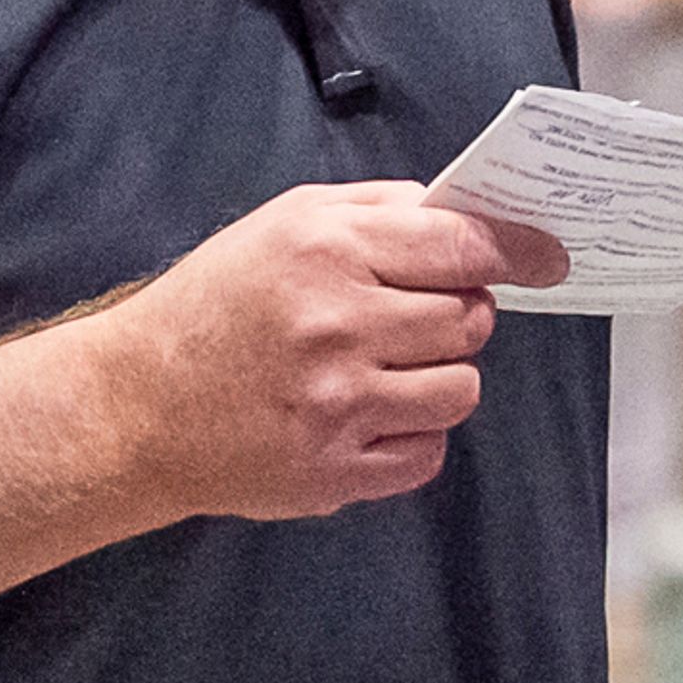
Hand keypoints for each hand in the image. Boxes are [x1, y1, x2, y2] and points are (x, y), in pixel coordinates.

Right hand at [110, 182, 567, 521]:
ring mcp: (338, 404)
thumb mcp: (283, 224)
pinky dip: (412, 435)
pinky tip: (366, 416)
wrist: (136, 406)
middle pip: (469, 320)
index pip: (460, 246)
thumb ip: (377, 210)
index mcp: (326, 250)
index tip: (546, 258)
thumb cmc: (215, 306)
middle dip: (457, 316)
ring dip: (439, 377)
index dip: (516, 251)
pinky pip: (428, 453)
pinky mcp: (334, 472)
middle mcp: (337, 324)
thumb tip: (465, 214)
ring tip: (386, 369)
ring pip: (460, 390)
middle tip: (411, 319)